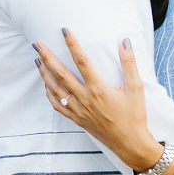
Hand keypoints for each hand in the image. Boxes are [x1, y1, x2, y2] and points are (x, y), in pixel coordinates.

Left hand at [34, 29, 159, 171]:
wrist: (130, 143)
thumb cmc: (134, 116)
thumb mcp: (136, 88)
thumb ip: (130, 63)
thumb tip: (125, 42)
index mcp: (99, 89)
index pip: (82, 61)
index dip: (72, 44)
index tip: (64, 31)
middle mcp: (85, 98)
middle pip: (61, 73)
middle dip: (47, 57)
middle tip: (36, 44)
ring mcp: (78, 110)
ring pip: (55, 89)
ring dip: (44, 73)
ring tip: (37, 60)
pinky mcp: (77, 119)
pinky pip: (57, 105)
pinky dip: (49, 94)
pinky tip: (46, 85)